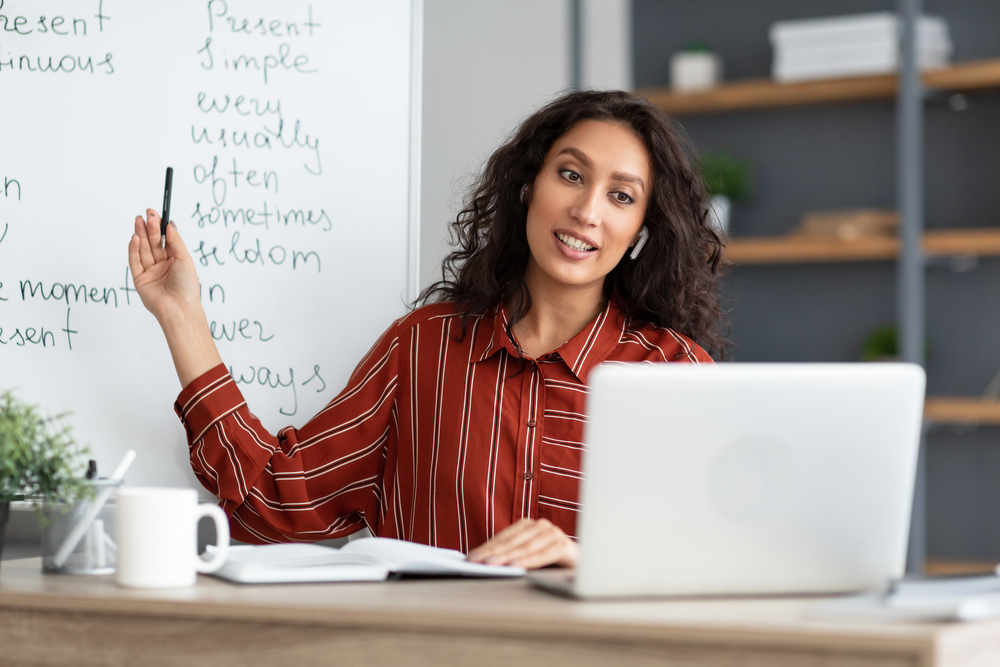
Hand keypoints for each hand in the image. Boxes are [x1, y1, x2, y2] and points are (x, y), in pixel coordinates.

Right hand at [127, 209, 200, 324]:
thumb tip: (170, 225)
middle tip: (147, 214)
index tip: (156, 214)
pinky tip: (135, 238)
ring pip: (143, 249)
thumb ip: (175, 242)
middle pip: (153, 243)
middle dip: (149, 228)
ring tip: (139, 221)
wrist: (179, 308)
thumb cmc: (187, 286)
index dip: (159, 227)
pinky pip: (135, 261)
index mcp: (174, 261)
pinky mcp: (139, 279)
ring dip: (141, 234)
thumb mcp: (185, 259)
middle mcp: (161, 265)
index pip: (165, 240)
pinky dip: (134, 249)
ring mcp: (150, 272)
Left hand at [467, 519, 578, 569]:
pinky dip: (530, 560)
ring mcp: (553, 533)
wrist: (586, 567)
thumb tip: (484, 563)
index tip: (471, 558)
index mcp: (528, 526)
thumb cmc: (551, 565)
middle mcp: (540, 526)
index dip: (487, 547)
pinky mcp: (565, 545)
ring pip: (526, 546)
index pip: (503, 537)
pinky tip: (517, 566)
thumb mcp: (528, 559)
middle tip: (476, 562)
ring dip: (508, 556)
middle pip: (512, 541)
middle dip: (492, 552)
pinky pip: (544, 553)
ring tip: (492, 564)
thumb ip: (512, 557)